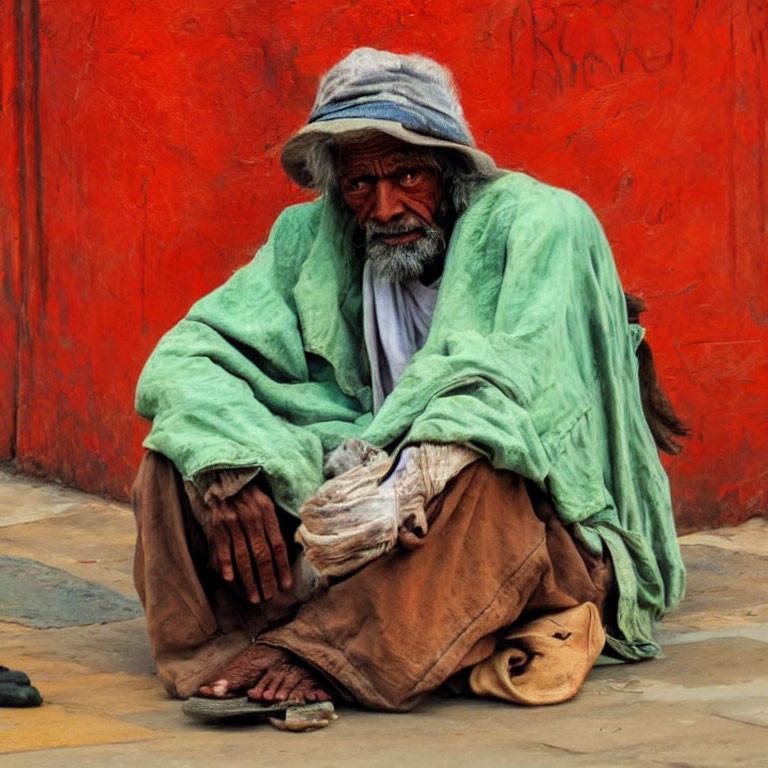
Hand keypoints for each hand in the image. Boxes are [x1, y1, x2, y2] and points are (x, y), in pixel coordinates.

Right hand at [204, 483, 292, 603]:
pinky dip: (226, 564)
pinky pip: (222, 548)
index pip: (277, 545)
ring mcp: (232, 521)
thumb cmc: (249, 493)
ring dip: (249, 579)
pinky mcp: (216, 524)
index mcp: (267, 511)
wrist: (223, 475)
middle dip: (266, 578)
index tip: (285, 585)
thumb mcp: (267, 502)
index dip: (282, 567)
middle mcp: (251, 517)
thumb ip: (273, 526)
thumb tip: (285, 554)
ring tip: (254, 596)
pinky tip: (231, 579)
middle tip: (269, 596)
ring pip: (243, 556)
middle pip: (261, 554)